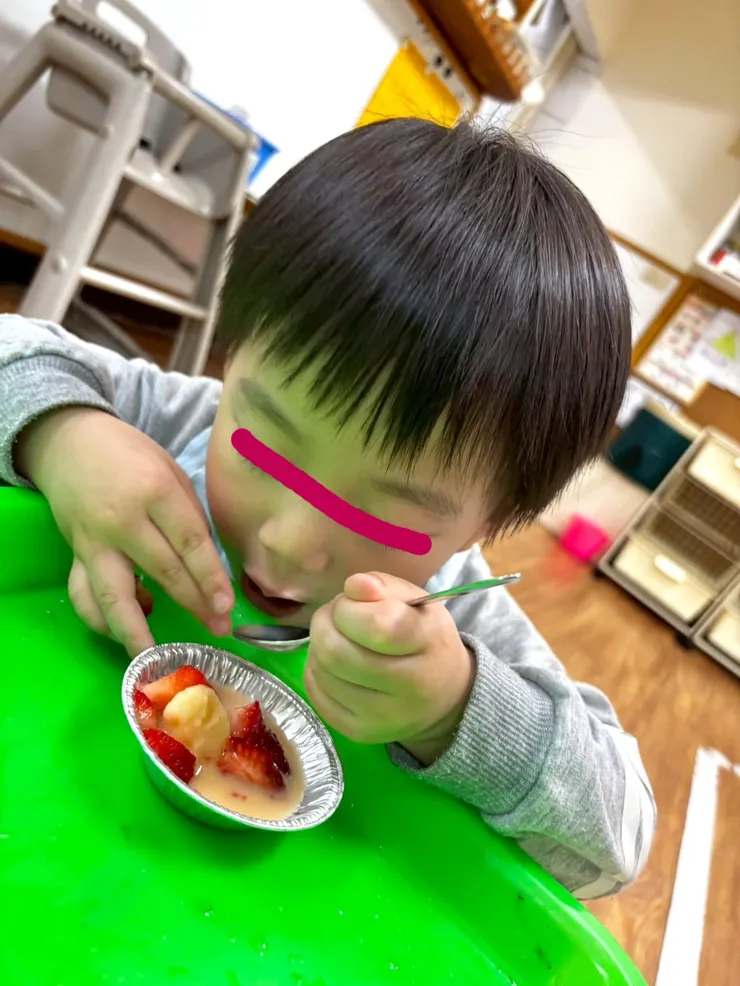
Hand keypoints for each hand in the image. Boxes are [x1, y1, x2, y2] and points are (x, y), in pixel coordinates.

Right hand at [16, 407, 233, 656]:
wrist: (72, 444)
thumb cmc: (134, 457)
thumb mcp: (172, 473)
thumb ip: (189, 518)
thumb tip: (210, 568)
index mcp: (155, 492)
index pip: (189, 542)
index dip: (209, 578)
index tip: (226, 606)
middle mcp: (123, 521)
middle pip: (162, 572)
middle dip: (194, 605)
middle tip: (217, 630)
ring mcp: (94, 543)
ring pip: (113, 597)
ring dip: (137, 632)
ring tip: (160, 660)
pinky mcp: (76, 556)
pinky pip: (85, 597)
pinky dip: (103, 621)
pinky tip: (127, 632)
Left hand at [304, 572, 474, 764]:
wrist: (444, 697)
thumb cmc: (425, 640)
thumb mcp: (417, 603)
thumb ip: (384, 586)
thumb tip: (354, 586)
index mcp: (430, 644)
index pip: (376, 625)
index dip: (350, 607)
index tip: (352, 600)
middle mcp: (412, 688)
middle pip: (337, 651)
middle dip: (325, 623)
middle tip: (336, 615)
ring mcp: (384, 717)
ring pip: (323, 671)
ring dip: (319, 645)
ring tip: (337, 638)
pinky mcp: (361, 733)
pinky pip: (317, 694)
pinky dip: (317, 670)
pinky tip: (334, 664)